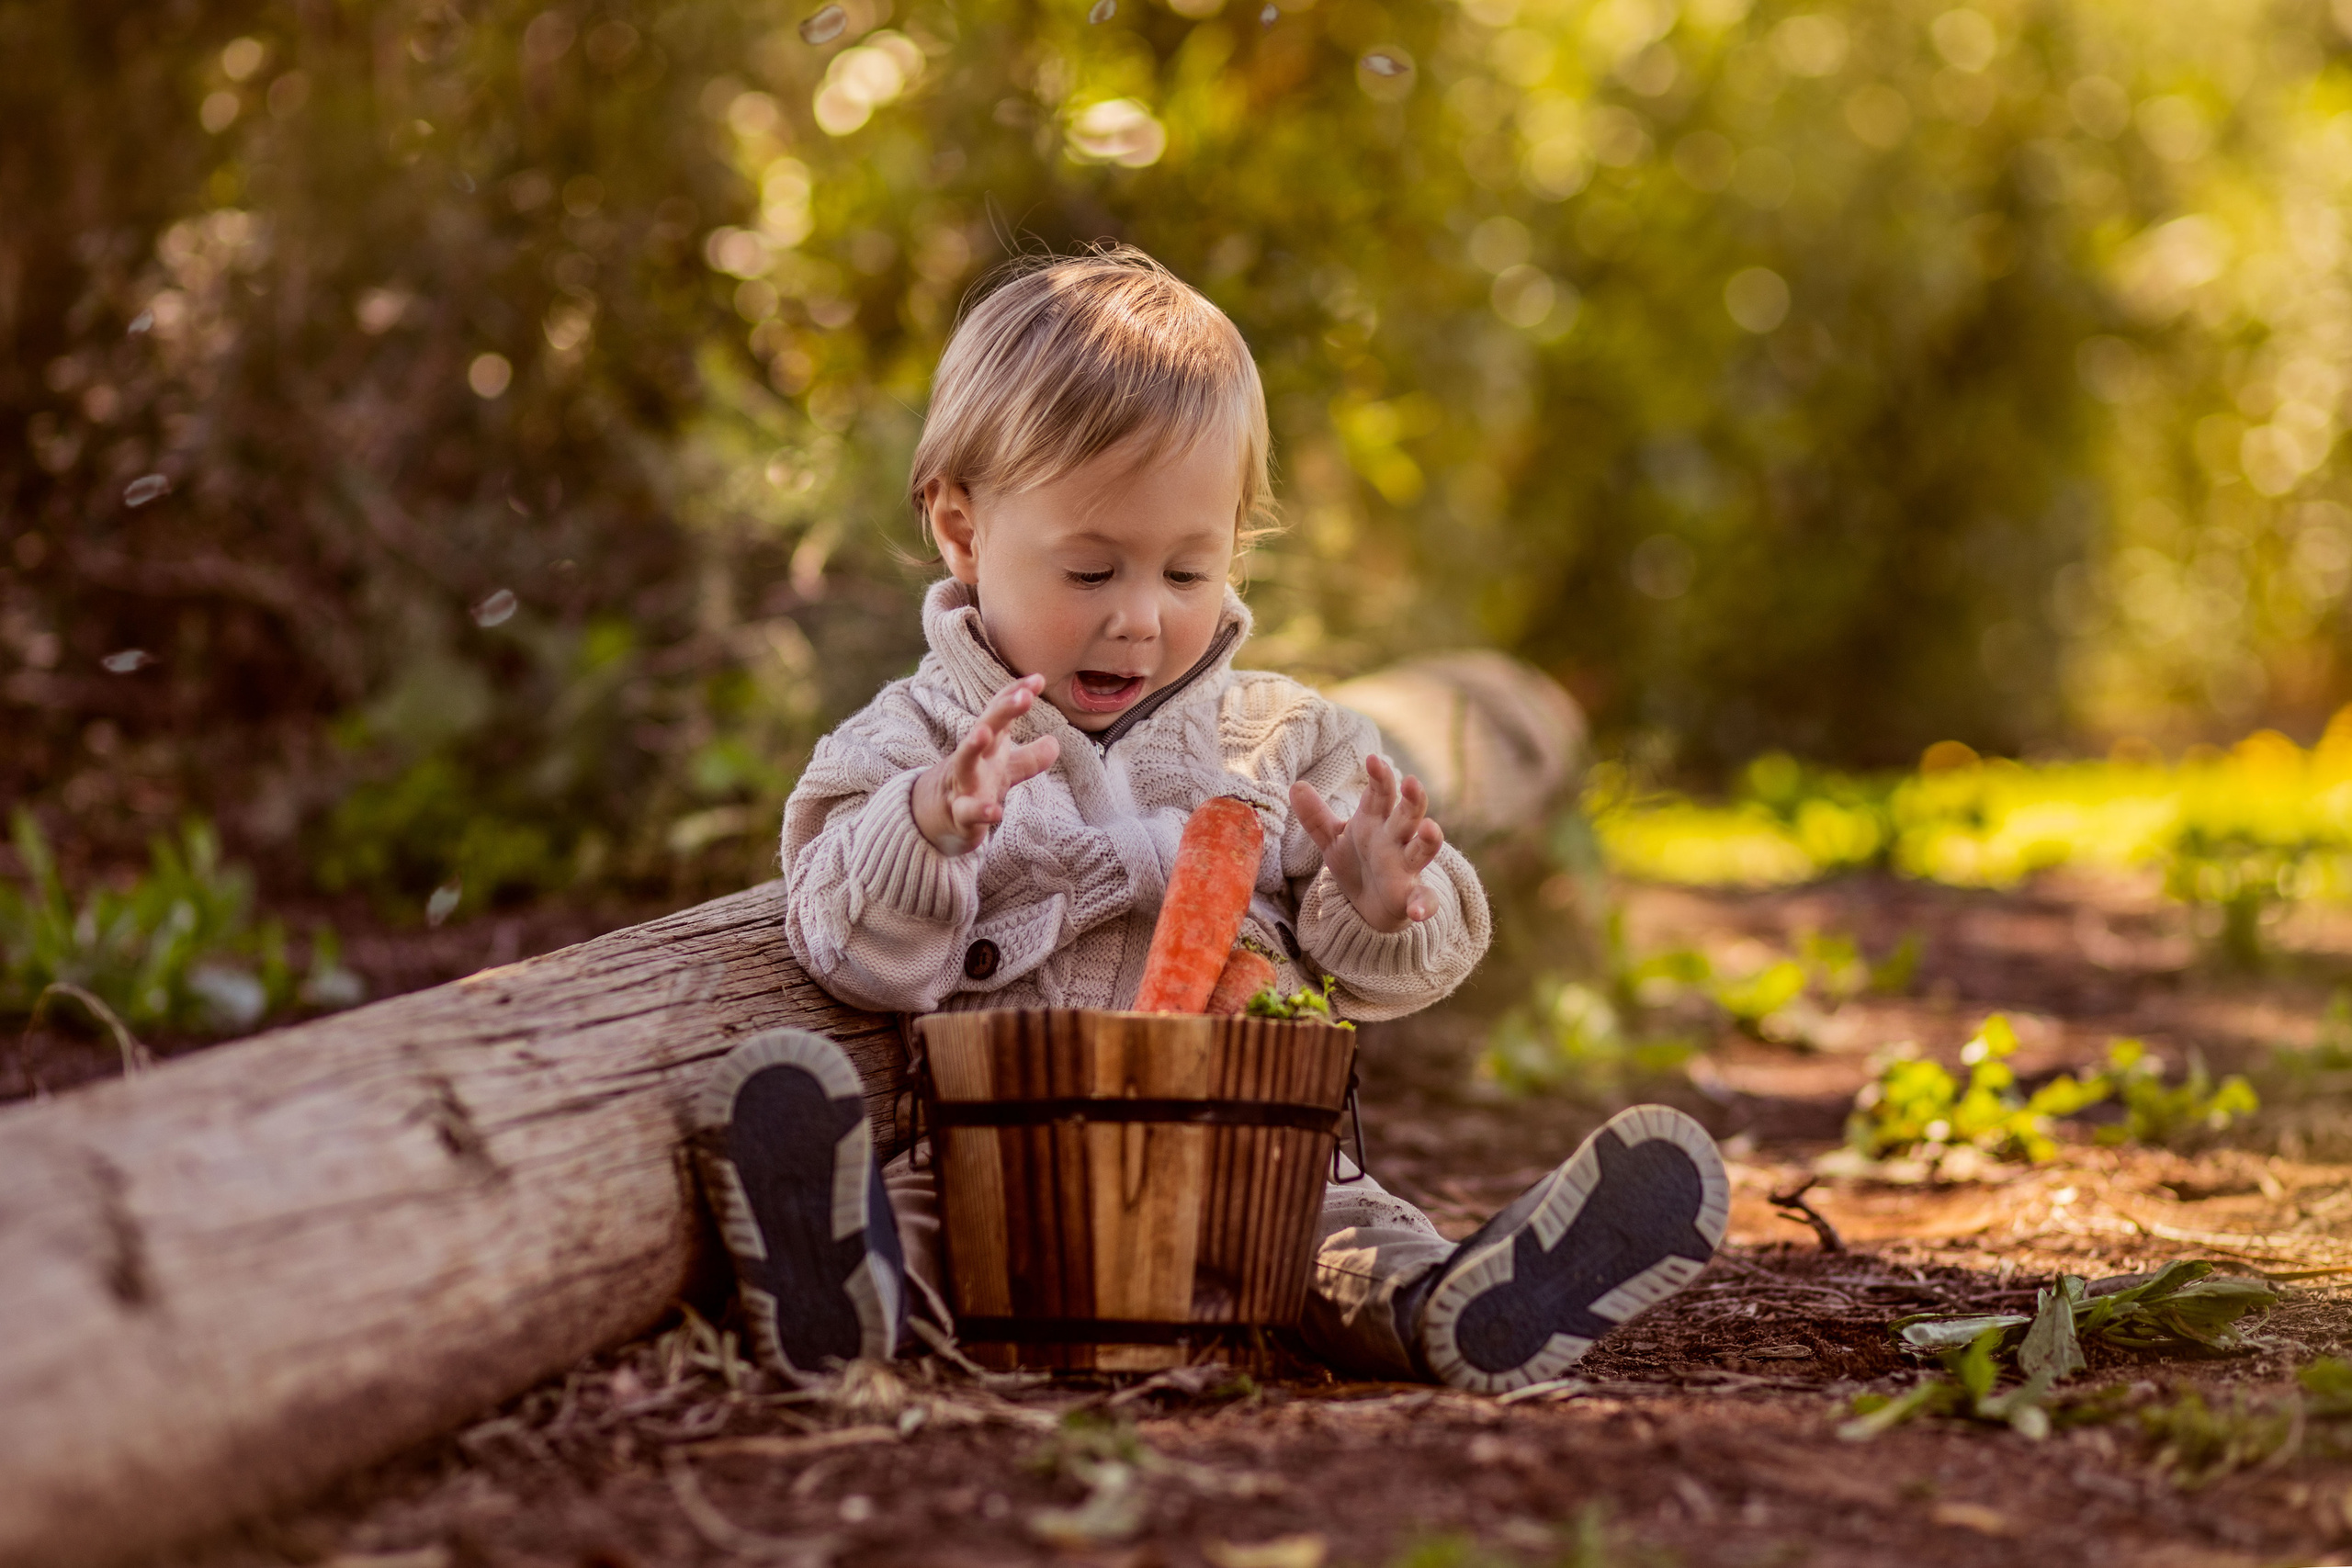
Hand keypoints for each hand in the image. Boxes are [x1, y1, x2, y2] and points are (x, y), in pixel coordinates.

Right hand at [913, 675, 1060, 855]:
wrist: (934, 817)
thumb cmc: (973, 786)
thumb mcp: (1004, 771)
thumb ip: (1030, 758)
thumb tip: (1055, 743)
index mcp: (987, 745)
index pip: (999, 713)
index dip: (1016, 695)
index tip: (1038, 679)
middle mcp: (973, 759)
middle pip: (985, 728)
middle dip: (1002, 711)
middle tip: (1024, 696)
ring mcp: (963, 785)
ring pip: (964, 762)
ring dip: (973, 745)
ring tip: (985, 732)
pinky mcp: (959, 815)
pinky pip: (968, 812)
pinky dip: (980, 811)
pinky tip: (995, 811)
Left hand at [1290, 753, 1444, 932]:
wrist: (1370, 906)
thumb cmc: (1357, 863)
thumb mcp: (1333, 840)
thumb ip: (1315, 816)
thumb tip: (1295, 786)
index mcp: (1376, 822)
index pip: (1380, 795)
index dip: (1379, 777)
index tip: (1373, 760)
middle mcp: (1394, 840)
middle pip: (1407, 815)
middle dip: (1412, 800)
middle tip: (1412, 782)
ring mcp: (1405, 868)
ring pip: (1421, 849)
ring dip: (1428, 840)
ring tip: (1430, 829)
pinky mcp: (1410, 897)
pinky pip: (1422, 900)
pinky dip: (1423, 905)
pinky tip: (1418, 912)